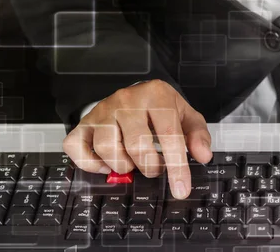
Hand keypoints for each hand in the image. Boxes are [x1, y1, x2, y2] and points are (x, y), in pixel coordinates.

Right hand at [62, 80, 211, 198]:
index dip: (176, 166)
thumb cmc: (162, 107)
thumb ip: (197, 135)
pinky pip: (77, 148)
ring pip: (107, 148)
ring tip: (134, 162)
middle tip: (155, 167)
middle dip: (150, 166)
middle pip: (136, 145)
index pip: (169, 135)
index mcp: (157, 95)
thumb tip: (203, 155)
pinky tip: (107, 163)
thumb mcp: (186, 116)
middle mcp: (127, 100)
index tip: (181, 188)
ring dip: (123, 166)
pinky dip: (91, 163)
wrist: (139, 92)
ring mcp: (103, 110)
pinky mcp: (84, 122)